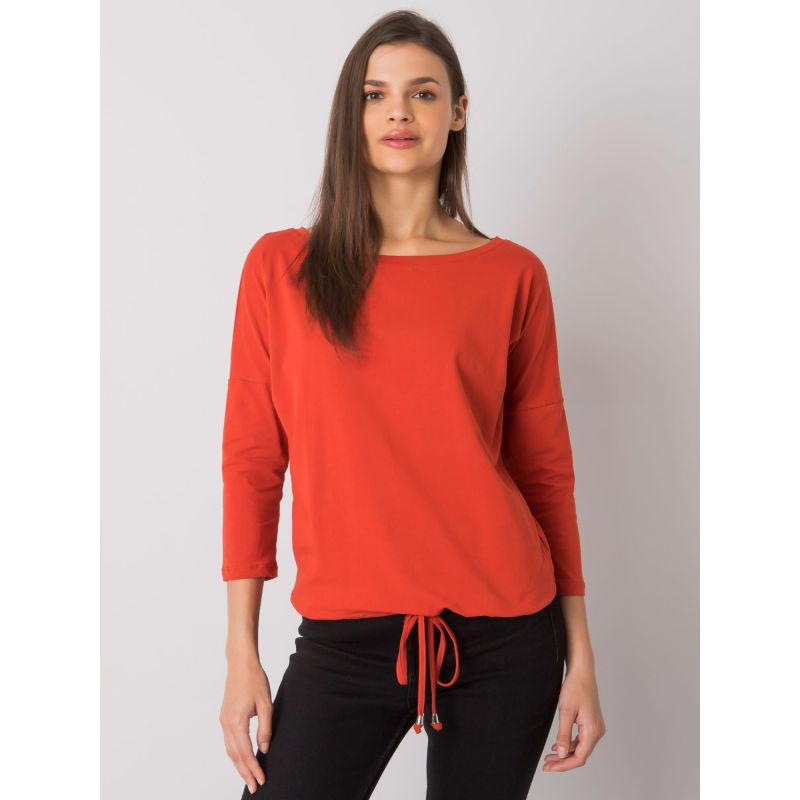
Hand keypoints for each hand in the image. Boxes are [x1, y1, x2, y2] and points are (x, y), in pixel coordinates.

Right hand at [219, 657, 273, 793]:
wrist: (240, 663)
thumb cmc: (254, 679)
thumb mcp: (266, 703)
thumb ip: (265, 727)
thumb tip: (264, 748)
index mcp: (236, 721)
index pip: (245, 752)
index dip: (253, 768)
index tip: (260, 780)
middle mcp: (226, 724)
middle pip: (234, 755)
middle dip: (244, 772)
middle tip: (254, 787)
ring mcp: (223, 721)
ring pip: (230, 750)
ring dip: (238, 765)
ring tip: (248, 777)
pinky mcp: (225, 717)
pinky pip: (229, 741)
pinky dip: (235, 754)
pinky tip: (242, 759)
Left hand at [542, 661, 605, 771]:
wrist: (582, 672)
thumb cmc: (575, 687)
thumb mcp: (565, 711)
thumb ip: (563, 735)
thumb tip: (562, 754)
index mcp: (593, 730)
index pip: (579, 757)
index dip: (564, 765)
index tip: (550, 767)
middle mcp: (597, 731)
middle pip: (580, 754)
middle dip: (563, 761)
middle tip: (547, 765)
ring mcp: (596, 727)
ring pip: (581, 748)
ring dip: (566, 753)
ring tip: (550, 757)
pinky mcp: (592, 723)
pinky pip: (581, 739)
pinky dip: (570, 744)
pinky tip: (559, 746)